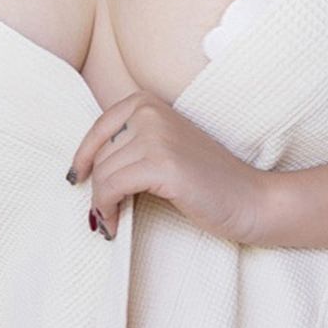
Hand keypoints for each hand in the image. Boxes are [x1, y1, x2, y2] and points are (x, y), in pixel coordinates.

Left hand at [67, 91, 272, 243]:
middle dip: (97, 189)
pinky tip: (115, 226)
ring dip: (101, 204)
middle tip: (104, 214)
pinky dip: (108, 210)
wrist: (249, 199)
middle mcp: (149, 112)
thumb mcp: (164, 148)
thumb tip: (82, 170)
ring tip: (111, 221)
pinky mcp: (161, 164)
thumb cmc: (208, 181)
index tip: (78, 179)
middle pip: (101, 155)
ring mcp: (156, 136)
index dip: (83, 157)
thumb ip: (130, 146)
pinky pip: (112, 188)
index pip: (99, 128)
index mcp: (148, 102)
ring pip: (104, 174)